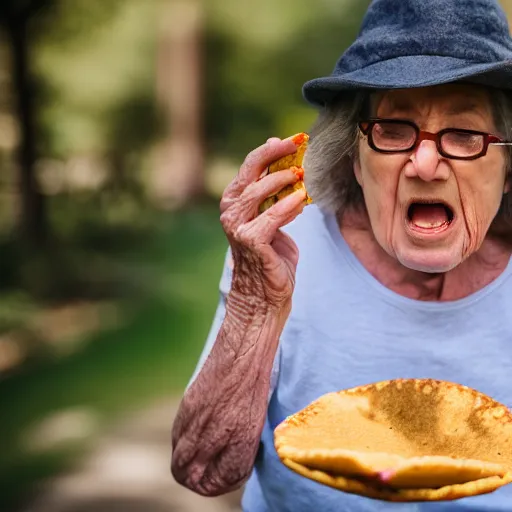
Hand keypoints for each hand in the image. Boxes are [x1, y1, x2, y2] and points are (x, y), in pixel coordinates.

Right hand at [220, 137, 306, 307]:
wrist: (264, 295)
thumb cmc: (271, 256)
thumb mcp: (274, 220)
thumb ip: (276, 195)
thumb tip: (287, 165)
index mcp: (235, 201)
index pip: (251, 166)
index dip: (272, 149)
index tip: (296, 140)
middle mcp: (231, 211)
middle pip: (250, 172)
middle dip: (275, 154)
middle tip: (298, 143)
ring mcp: (238, 226)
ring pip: (258, 192)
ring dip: (282, 179)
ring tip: (301, 174)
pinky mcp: (251, 241)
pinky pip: (271, 217)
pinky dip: (288, 205)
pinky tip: (302, 198)